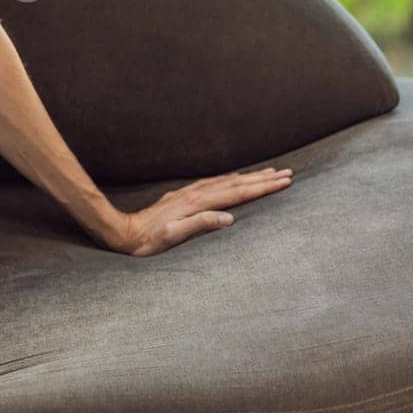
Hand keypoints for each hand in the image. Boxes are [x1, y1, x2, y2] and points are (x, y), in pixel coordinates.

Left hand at [98, 166, 293, 256]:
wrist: (124, 232)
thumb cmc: (149, 240)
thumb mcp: (174, 236)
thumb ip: (201, 224)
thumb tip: (230, 218)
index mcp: (198, 203)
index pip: (238, 193)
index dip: (263, 187)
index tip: (284, 181)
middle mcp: (196, 193)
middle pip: (237, 183)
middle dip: (263, 178)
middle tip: (287, 173)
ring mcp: (190, 193)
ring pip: (227, 181)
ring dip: (250, 176)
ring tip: (270, 172)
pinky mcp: (184, 196)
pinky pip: (215, 183)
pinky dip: (232, 179)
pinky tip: (236, 179)